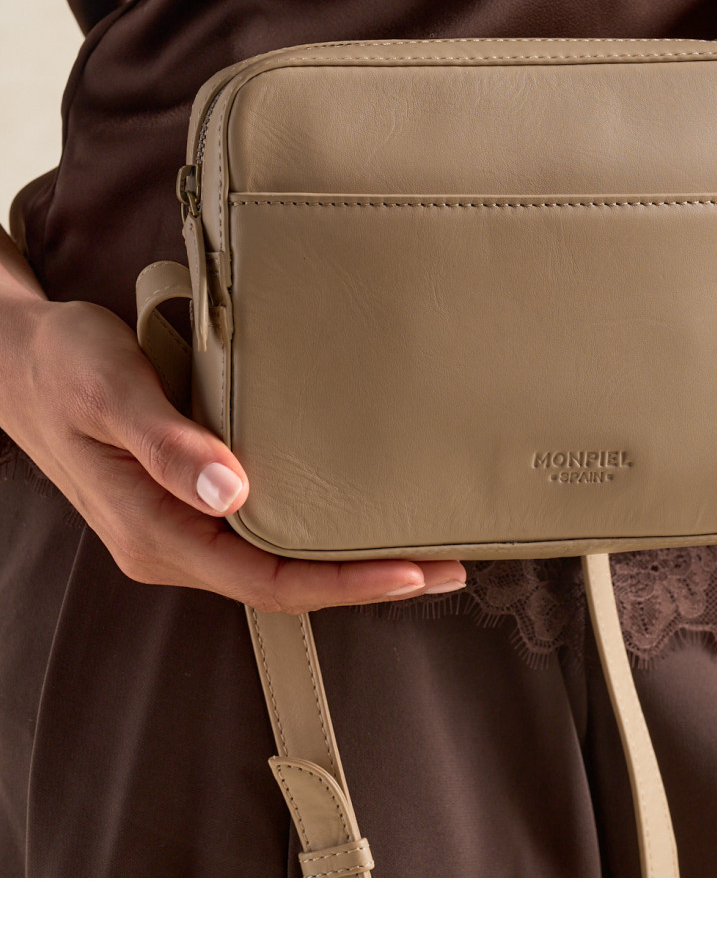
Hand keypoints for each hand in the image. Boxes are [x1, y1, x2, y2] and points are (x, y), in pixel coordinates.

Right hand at [0, 293, 465, 612]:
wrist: (24, 358)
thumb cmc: (64, 367)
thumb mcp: (110, 392)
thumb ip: (167, 444)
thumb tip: (231, 492)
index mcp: (155, 534)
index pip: (266, 582)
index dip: (343, 583)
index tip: (412, 572)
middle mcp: (175, 541)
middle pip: (284, 583)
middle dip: (366, 579)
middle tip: (450, 560)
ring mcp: (185, 524)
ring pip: (278, 559)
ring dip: (349, 558)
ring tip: (423, 543)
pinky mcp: (195, 498)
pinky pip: (266, 529)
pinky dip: (319, 527)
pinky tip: (358, 508)